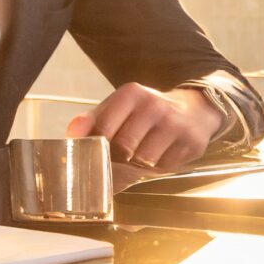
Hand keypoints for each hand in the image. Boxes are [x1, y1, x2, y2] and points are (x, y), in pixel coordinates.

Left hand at [66, 82, 222, 169]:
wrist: (191, 111)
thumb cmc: (145, 112)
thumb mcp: (118, 107)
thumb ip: (93, 119)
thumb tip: (72, 133)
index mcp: (131, 93)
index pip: (105, 126)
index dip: (96, 145)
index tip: (94, 154)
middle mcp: (154, 105)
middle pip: (124, 146)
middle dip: (116, 159)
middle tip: (114, 163)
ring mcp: (175, 124)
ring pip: (144, 160)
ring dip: (136, 167)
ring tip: (135, 160)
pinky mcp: (191, 143)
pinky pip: (164, 167)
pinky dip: (155, 170)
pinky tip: (155, 159)